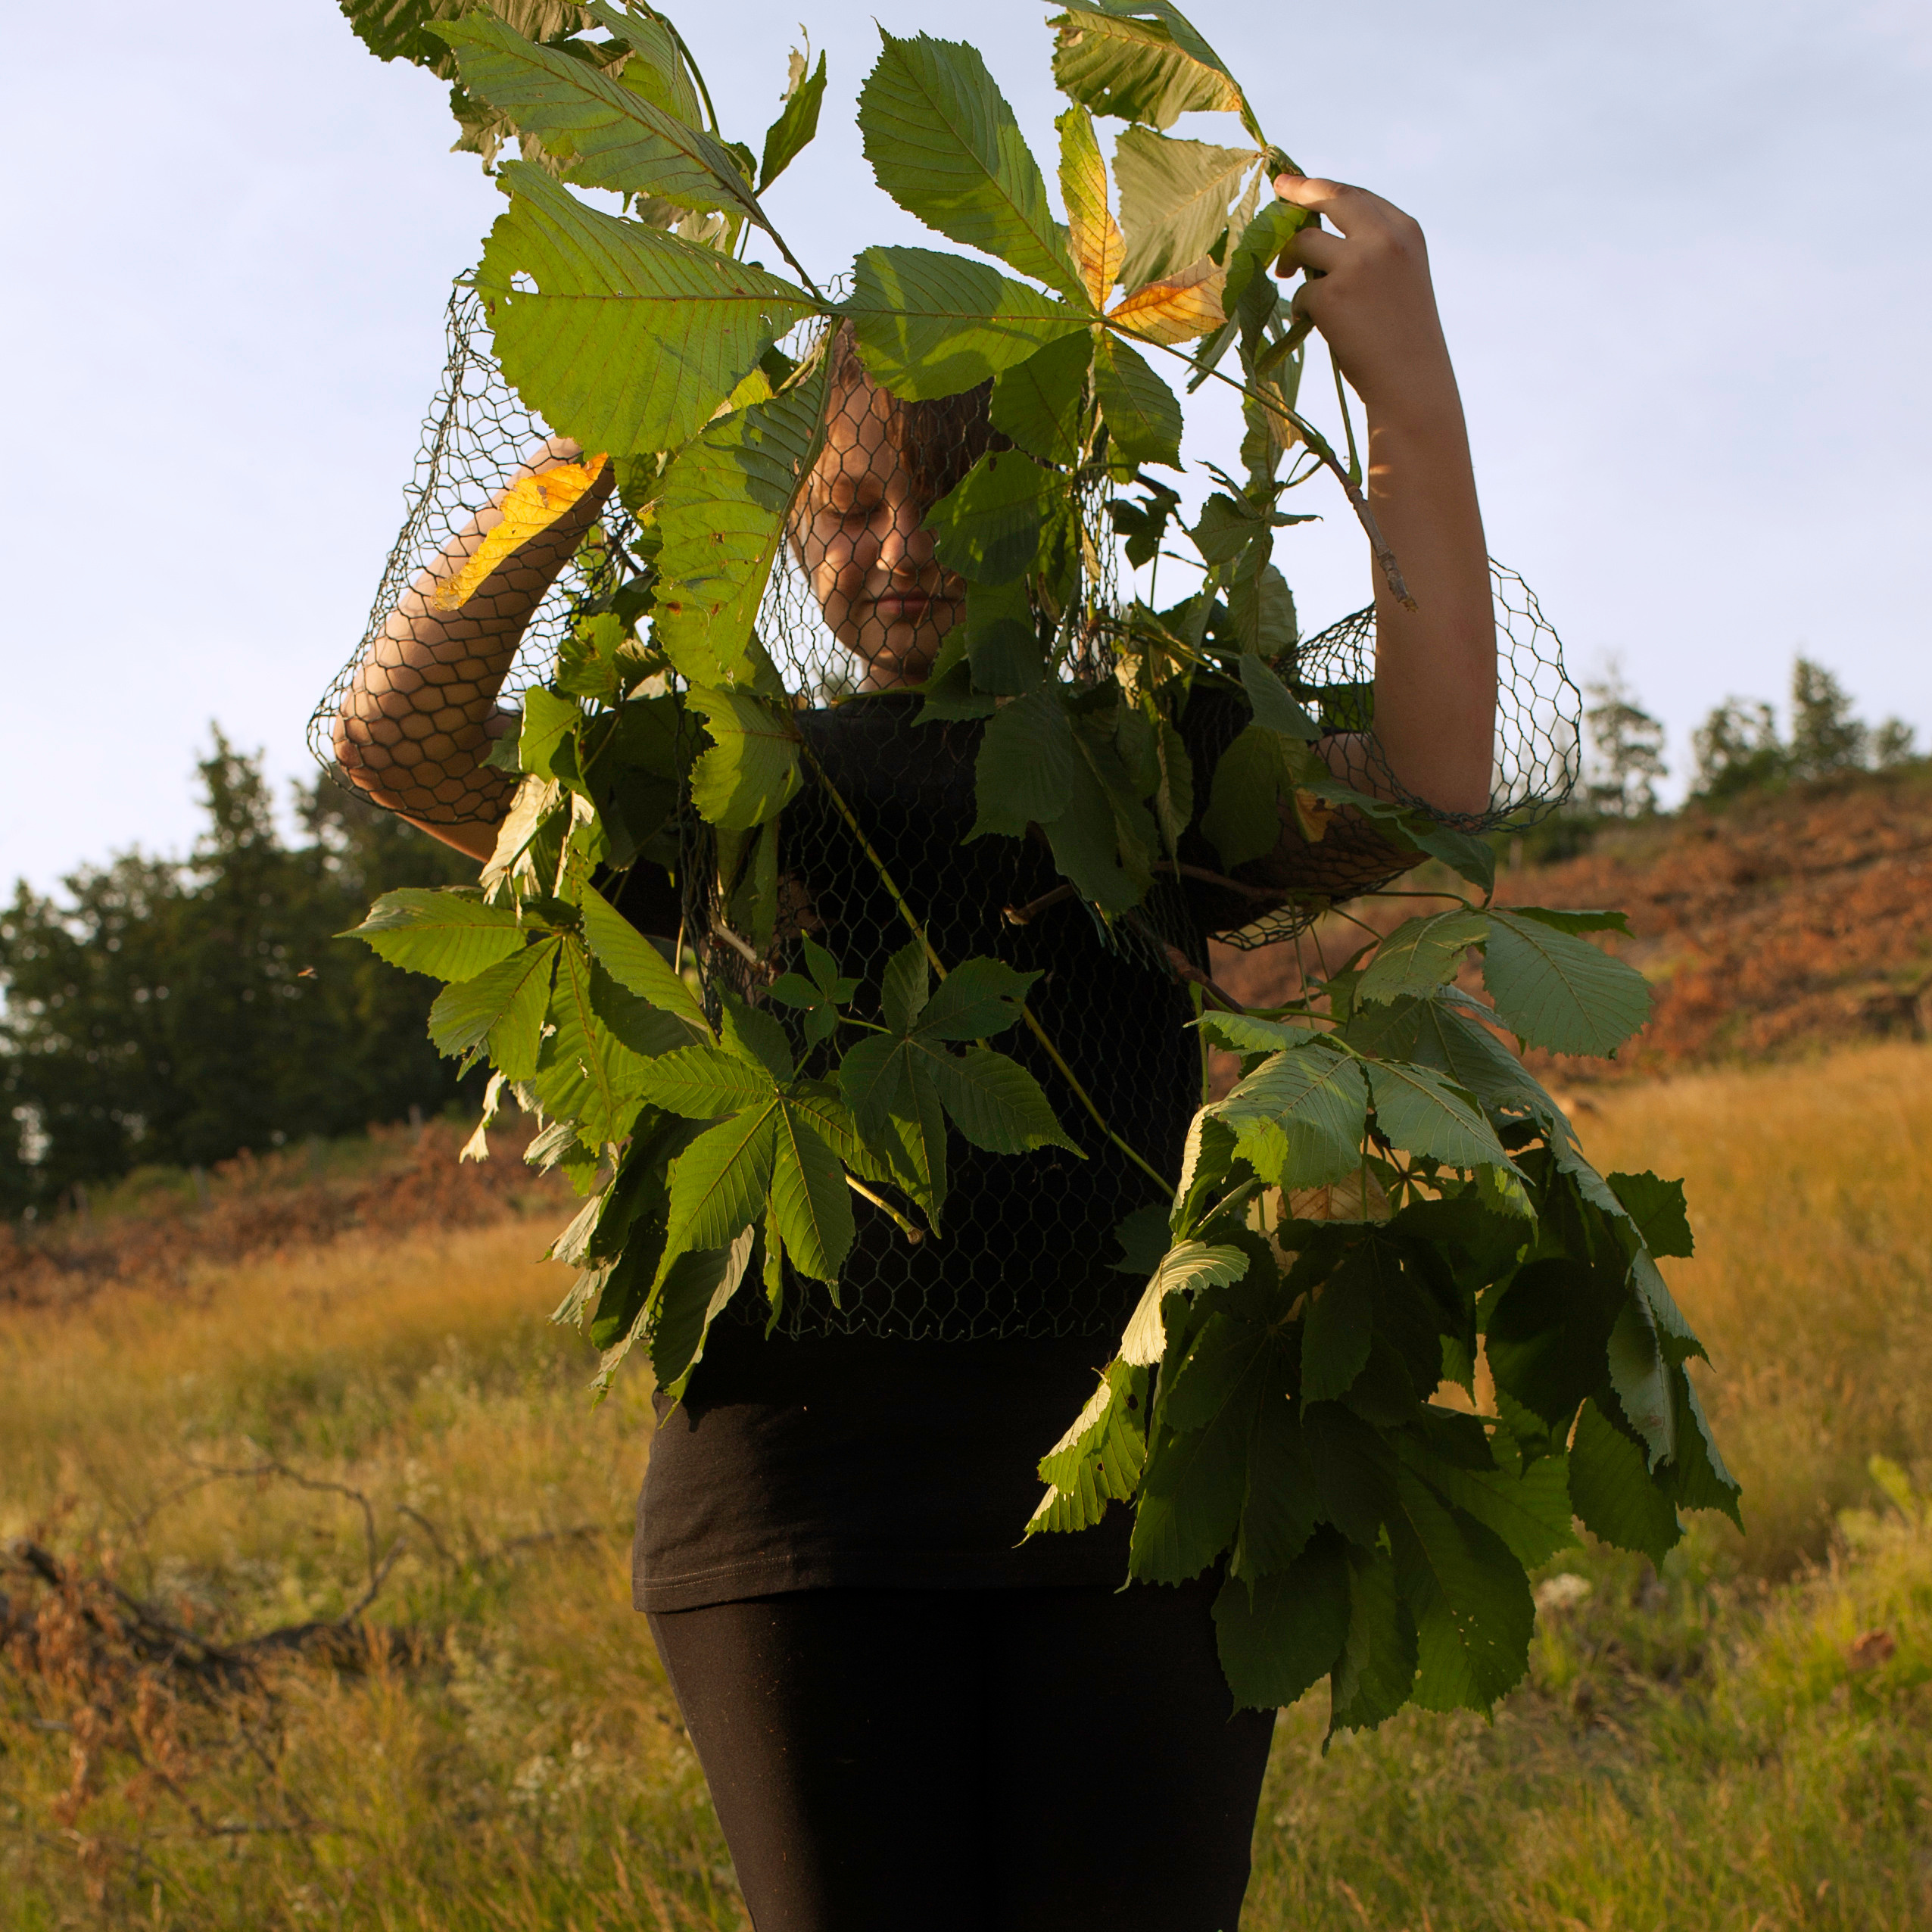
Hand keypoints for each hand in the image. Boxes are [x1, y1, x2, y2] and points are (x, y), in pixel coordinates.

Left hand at [1271, 177, 1457, 423]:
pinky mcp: (1332, 295)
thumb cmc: (1404, 339)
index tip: (1297, 185)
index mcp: (1405, 232)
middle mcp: (1384, 239)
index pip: (1357, 196)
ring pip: (1304, 244)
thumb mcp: (1400, 279)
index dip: (1323, 188)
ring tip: (1295, 286)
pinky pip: (1300, 293)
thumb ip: (1370, 249)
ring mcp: (1358, 264)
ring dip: (1292, 262)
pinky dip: (1303, 310)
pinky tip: (1320, 327)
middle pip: (1331, 198)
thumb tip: (1313, 234)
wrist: (1412, 383)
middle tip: (1276, 193)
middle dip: (1298, 192)